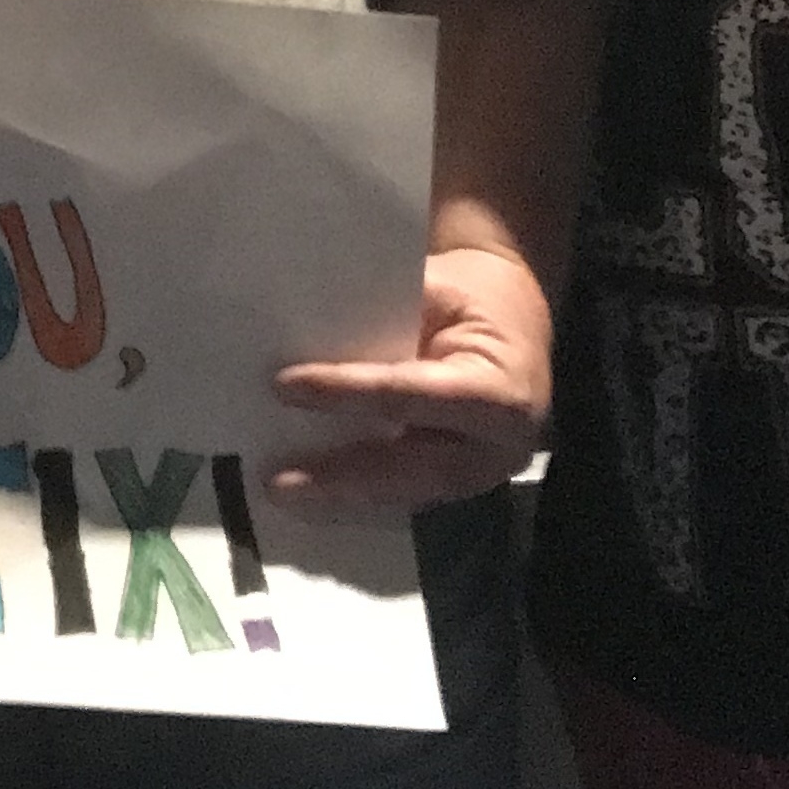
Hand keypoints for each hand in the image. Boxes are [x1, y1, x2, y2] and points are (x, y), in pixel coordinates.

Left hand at [267, 243, 551, 511]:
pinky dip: (352, 497)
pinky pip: (402, 496)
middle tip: (278, 483)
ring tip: (282, 495)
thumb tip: (300, 331)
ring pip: (408, 494)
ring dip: (342, 499)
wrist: (509, 318)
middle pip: (419, 470)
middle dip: (347, 477)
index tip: (284, 386)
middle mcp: (499, 444)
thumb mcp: (435, 289)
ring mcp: (481, 472)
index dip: (351, 392)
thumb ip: (381, 317)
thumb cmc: (466, 297)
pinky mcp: (456, 483)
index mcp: (503, 387)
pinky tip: (305, 498)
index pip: (418, 394)